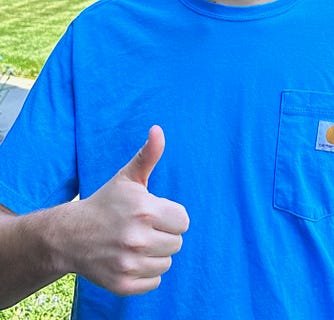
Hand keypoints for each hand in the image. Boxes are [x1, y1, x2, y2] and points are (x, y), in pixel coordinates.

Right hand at [67, 126, 189, 295]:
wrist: (69, 236)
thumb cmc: (106, 203)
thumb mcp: (128, 177)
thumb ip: (148, 155)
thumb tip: (158, 129)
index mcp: (144, 210)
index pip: (183, 220)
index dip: (170, 215)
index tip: (154, 213)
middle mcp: (137, 238)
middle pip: (177, 242)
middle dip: (164, 234)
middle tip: (144, 228)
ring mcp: (128, 264)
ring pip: (167, 262)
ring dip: (156, 253)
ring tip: (136, 243)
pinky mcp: (122, 284)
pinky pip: (155, 281)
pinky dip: (147, 273)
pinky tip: (131, 259)